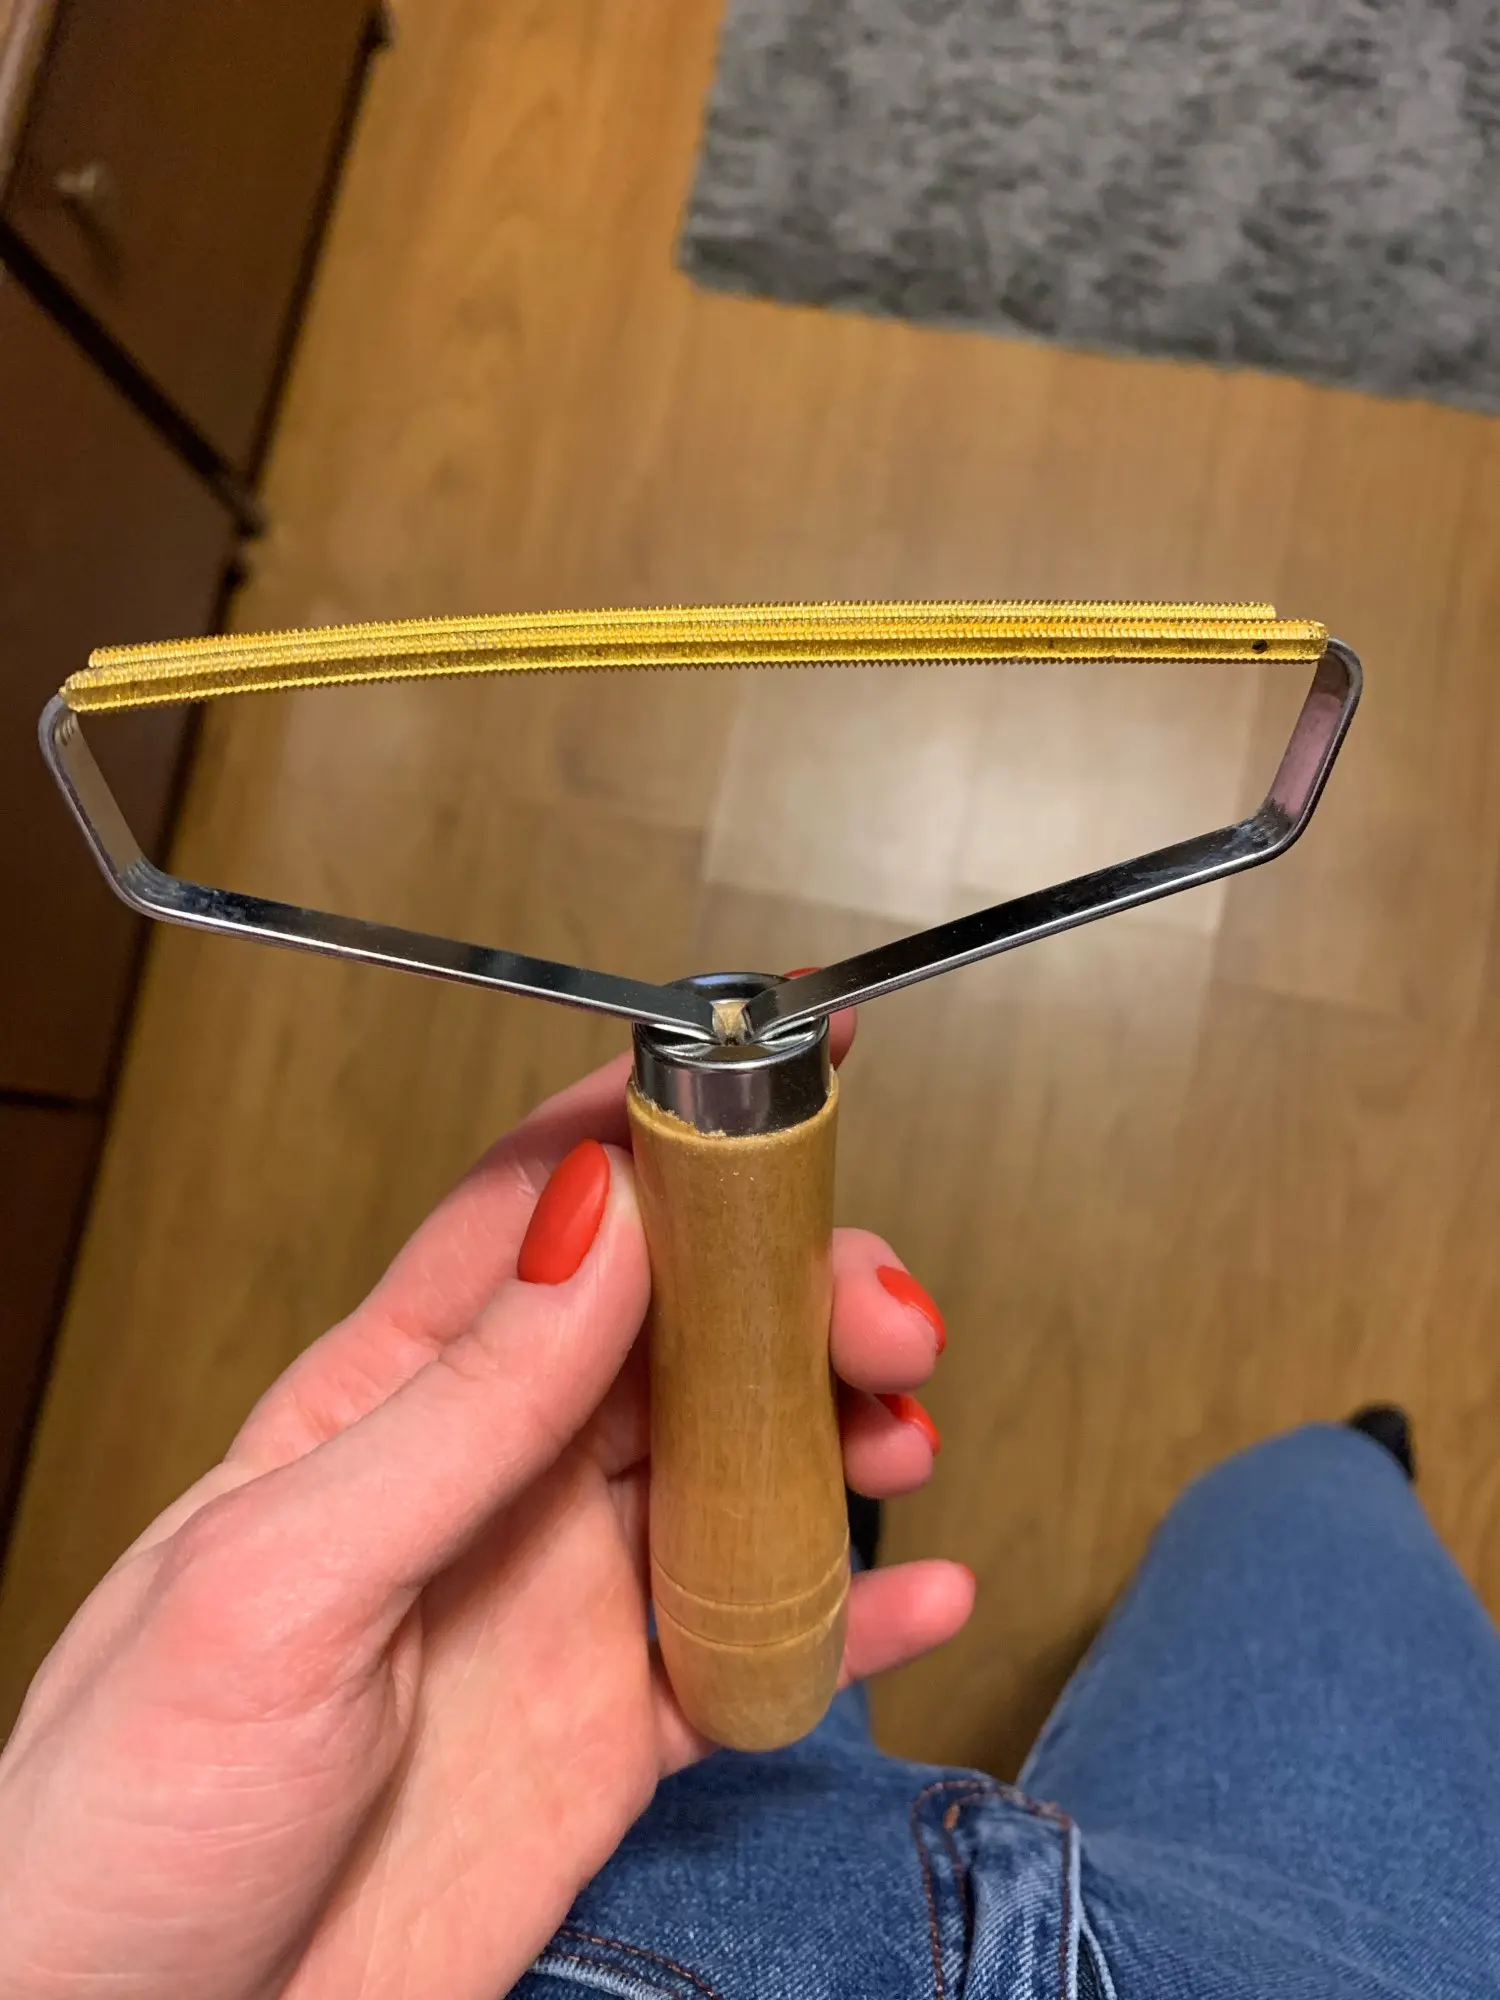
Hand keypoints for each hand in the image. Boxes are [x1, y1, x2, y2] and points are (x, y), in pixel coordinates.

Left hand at [0, 1026, 971, 1999]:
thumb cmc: (119, 1823)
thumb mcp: (279, 1587)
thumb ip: (457, 1414)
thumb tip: (592, 1232)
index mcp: (383, 1404)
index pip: (540, 1213)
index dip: (656, 1124)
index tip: (767, 1058)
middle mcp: (493, 1482)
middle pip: (675, 1327)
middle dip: (791, 1288)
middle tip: (871, 1306)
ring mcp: (562, 1599)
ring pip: (739, 1463)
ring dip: (838, 1428)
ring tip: (901, 1427)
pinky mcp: (612, 1730)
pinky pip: (760, 1647)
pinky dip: (852, 1613)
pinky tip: (918, 1589)